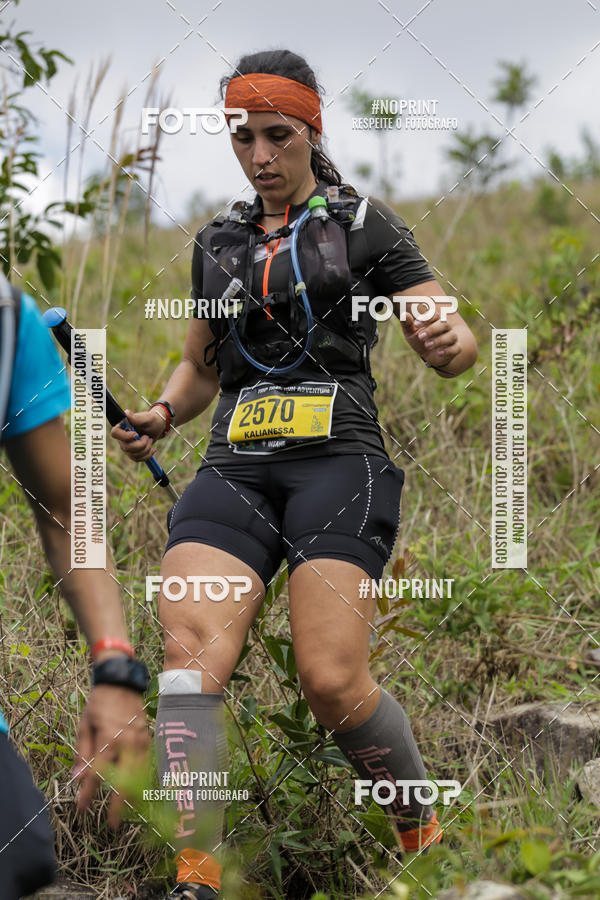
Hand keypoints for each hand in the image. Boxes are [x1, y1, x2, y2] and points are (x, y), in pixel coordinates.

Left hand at [71, 684, 149, 827]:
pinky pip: (145, 765)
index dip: (89, 794)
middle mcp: (127, 743)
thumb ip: (83, 753)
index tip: (83, 809)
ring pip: (139, 776)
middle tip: (112, 824)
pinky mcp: (148, 738)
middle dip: (118, 805)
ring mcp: (141, 741)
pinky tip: (136, 790)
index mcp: (108, 739)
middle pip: (124, 781)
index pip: (97, 774)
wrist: (121, 682)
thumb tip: (77, 778)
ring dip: (132, 795)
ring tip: (126, 812)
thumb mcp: (84, 726)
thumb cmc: (99, 703)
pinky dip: (140, 779)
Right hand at [110, 407, 164, 461]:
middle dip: (141, 445)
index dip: (125, 436)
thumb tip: (126, 413)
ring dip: (146, 449)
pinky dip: (147, 455)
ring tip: (150, 440)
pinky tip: (152, 449)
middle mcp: (122, 437)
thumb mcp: (148, 418)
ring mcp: (126, 446)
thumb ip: (137, 418)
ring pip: (133, 455)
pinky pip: (137, 459)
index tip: (136, 435)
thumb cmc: (152, 420)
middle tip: (148, 437)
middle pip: (127, 447)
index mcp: (123, 426)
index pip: (115, 433)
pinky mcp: (132, 453)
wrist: (157, 428)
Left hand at [401, 304, 460, 369]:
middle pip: (444, 324)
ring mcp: (451, 338)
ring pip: (451, 336)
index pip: (434, 315)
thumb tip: (404, 315)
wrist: (429, 355)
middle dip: (432, 330)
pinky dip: (448, 350)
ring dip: (439, 340)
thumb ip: (408, 324)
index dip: (426, 318)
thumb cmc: (420, 340)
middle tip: (421, 337)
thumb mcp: (411, 333)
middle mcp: (445, 327)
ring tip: (427, 345)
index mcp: (435, 320)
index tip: (416, 324)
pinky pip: (456, 348)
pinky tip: (439, 353)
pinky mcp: (455, 349)